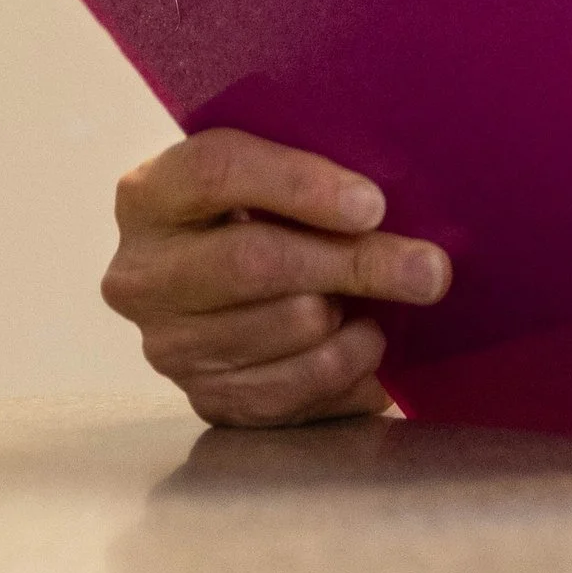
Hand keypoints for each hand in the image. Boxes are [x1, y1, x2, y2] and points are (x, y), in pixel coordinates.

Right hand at [101, 128, 451, 428]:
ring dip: (354, 320)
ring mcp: (169, 345)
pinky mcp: (206, 400)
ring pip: (288, 326)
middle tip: (428, 269)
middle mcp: (143, 274)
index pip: (216, 172)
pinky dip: (347, 369)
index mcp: (150, 196)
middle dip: (355, 263)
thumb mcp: (270, 180)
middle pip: (256, 261)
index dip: (300, 185)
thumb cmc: (265, 221)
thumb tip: (388, 208)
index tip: (373, 203)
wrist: (231, 294)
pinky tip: (364, 346)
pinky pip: (296, 389)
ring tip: (381, 310)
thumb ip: (309, 175)